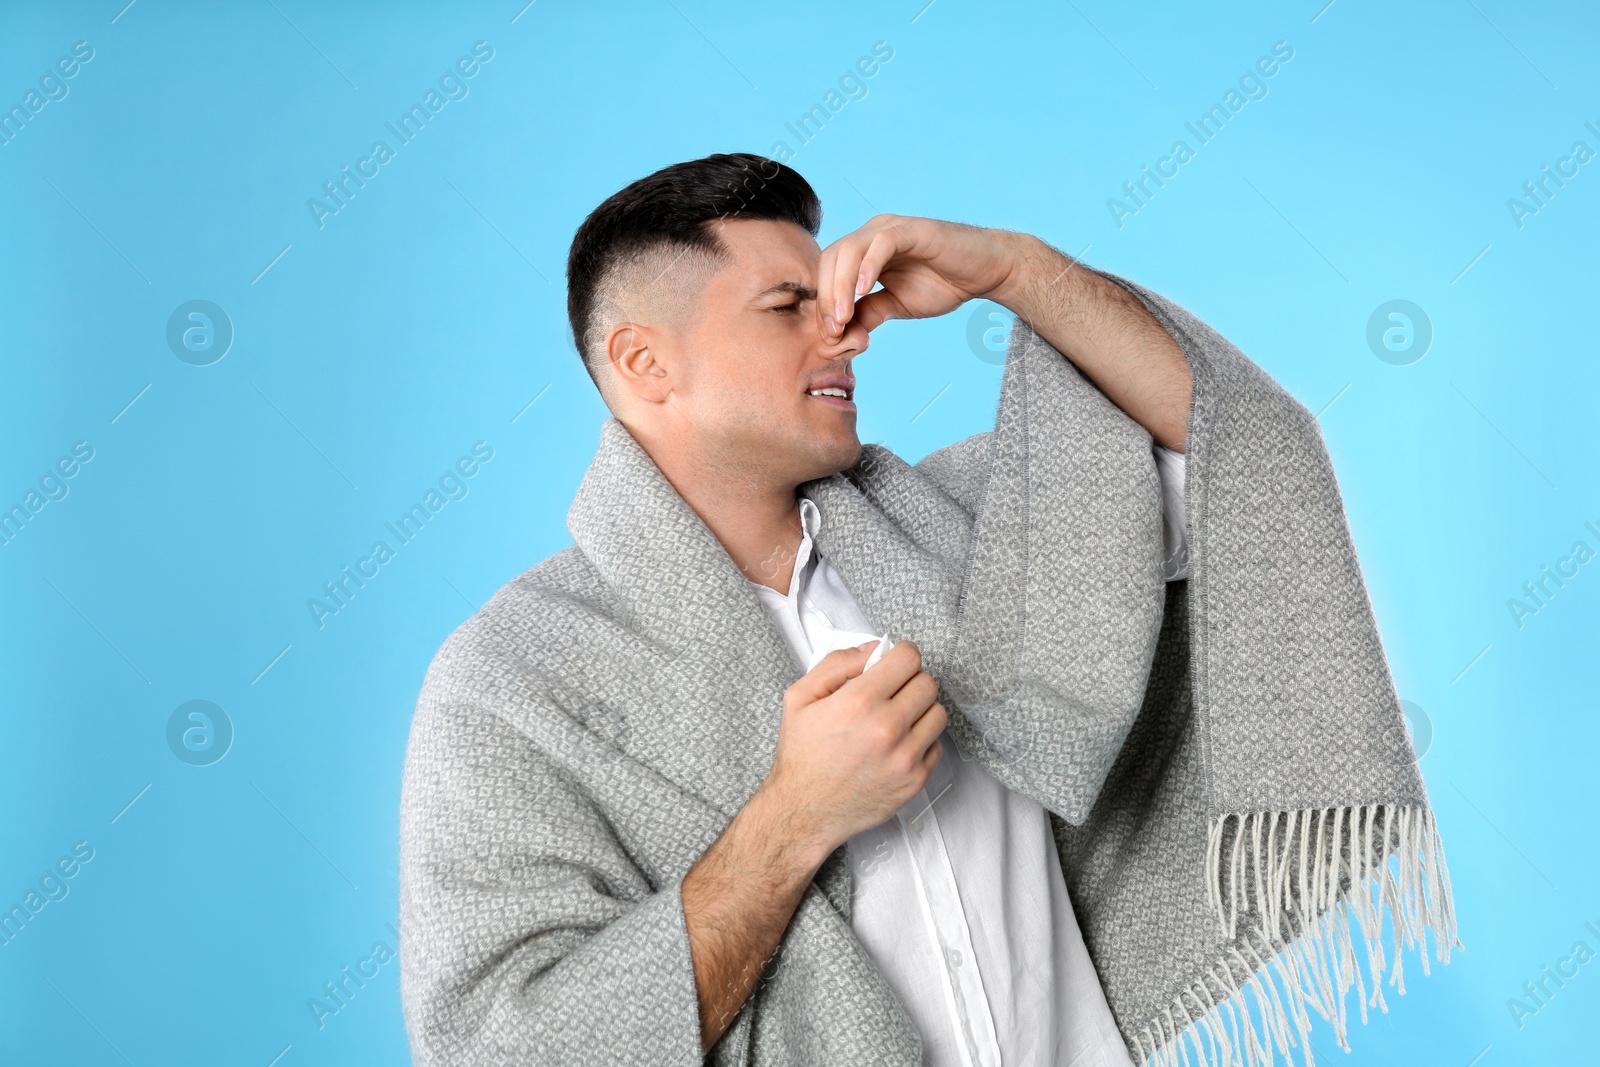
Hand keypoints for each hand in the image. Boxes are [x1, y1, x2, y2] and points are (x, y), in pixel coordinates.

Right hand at [762, 639, 946, 855]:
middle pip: (927, 683)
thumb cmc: (802, 756)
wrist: (805, 811)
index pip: (909, 659)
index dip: (901, 656)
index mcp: (859, 702)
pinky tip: (897, 745)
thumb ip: (837, 664)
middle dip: (910, 682)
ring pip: (938, 713)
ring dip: (920, 710)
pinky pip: (937, 745)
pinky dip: (921, 741)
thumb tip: (873, 649)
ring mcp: (905, 756)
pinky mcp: (916, 780)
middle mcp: (887, 728)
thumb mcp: (800, 697)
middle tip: (892, 693)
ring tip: (897, 719)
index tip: (894, 664)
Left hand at [814, 215, 1026, 340]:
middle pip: (831, 259)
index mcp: (864, 252)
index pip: (829, 272)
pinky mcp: (912, 230)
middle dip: (826, 298)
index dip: (823, 304)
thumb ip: (869, 313)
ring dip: (841, 286)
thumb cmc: (943, 284)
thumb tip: (841, 334)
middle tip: (832, 331)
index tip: (828, 336)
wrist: (985, 272)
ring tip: (843, 317)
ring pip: (849, 250)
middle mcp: (872, 234)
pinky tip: (863, 290)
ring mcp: (890, 229)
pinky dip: (867, 266)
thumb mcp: (897, 305)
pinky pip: (881, 243)